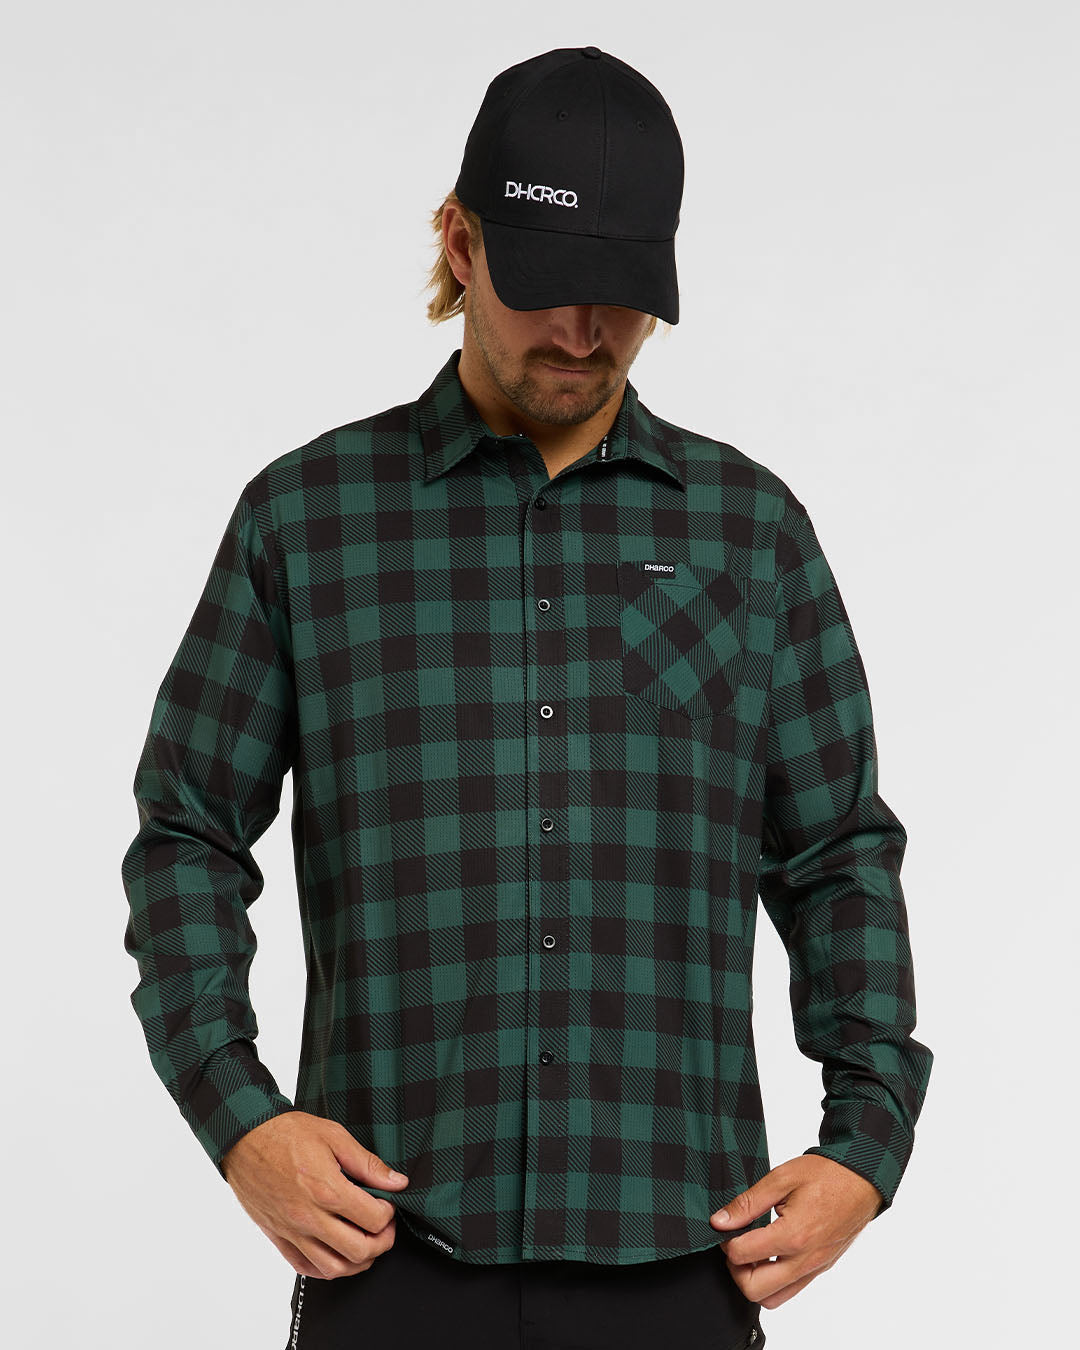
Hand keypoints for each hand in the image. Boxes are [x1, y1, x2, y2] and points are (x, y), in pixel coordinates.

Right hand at [220, 1111, 410, 1278]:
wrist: (245, 1138)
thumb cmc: (286, 1133)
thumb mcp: (334, 1136)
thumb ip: (367, 1163)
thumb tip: (397, 1182)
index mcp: (327, 1190)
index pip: (373, 1219)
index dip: (389, 1213)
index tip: (388, 1203)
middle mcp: (309, 1218)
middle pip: (359, 1251)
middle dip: (382, 1242)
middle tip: (384, 1226)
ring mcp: (292, 1231)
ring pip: (334, 1268)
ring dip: (358, 1261)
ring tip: (365, 1241)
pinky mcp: (278, 1237)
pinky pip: (305, 1268)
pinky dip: (326, 1268)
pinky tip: (336, 1251)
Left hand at [709, 1154, 882, 1308]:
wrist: (861, 1179)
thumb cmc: (825, 1174)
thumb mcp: (780, 1178)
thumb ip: (748, 1203)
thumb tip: (720, 1221)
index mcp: (792, 1235)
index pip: (743, 1255)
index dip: (726, 1242)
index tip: (726, 1228)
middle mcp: (805, 1259)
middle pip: (754, 1290)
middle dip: (736, 1270)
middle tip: (736, 1245)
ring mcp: (815, 1267)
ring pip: (773, 1298)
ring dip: (755, 1281)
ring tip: (752, 1251)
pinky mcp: (821, 1268)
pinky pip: (792, 1290)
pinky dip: (774, 1281)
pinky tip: (770, 1254)